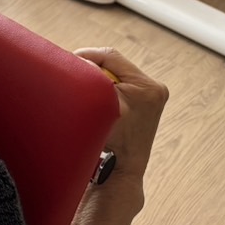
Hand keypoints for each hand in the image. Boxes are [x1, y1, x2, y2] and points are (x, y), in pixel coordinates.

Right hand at [76, 47, 167, 178]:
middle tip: (75, 72)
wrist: (120, 169)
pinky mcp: (146, 103)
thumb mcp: (100, 105)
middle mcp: (155, 89)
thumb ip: (93, 79)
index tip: (70, 60)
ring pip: (117, 74)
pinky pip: (121, 85)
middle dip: (94, 67)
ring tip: (85, 86)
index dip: (87, 55)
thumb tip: (82, 60)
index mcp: (148, 87)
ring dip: (100, 78)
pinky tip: (96, 97)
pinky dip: (107, 88)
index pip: (111, 56)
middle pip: (115, 64)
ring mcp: (152, 97)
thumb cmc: (110, 141)